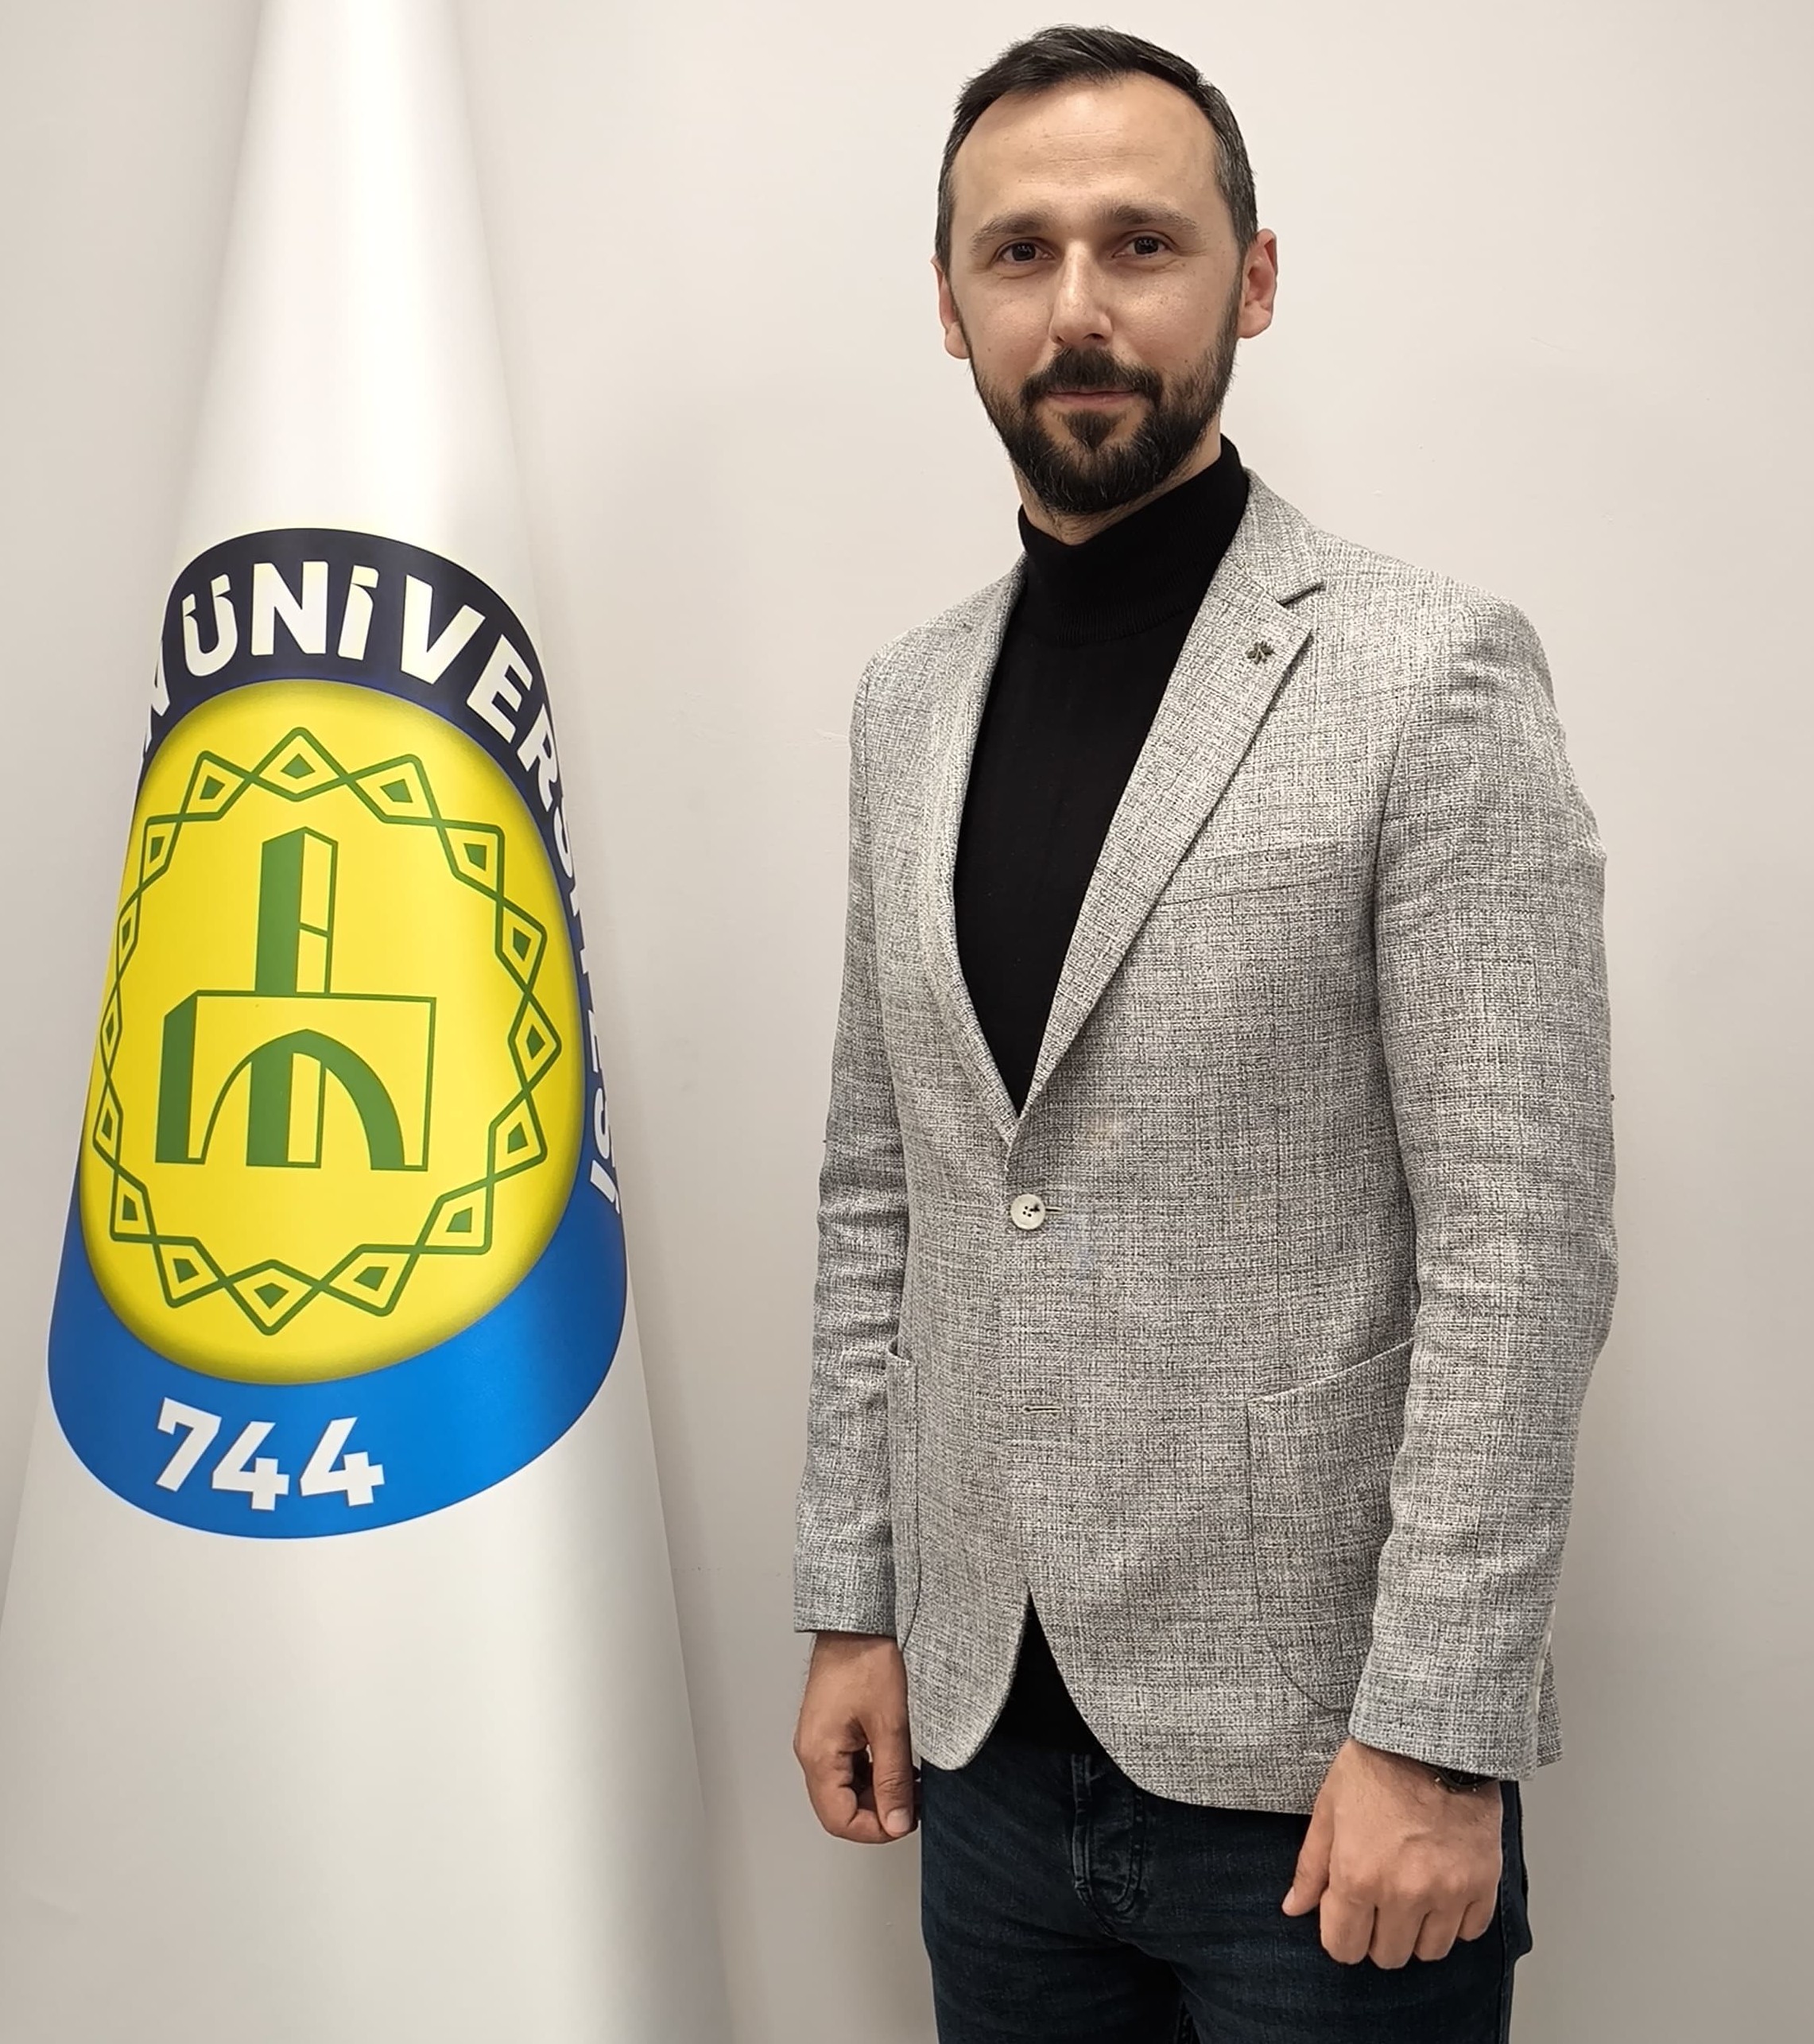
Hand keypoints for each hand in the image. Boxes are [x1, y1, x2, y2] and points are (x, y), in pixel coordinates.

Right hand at [793, 1630, 917, 1842]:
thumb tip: (896, 1823)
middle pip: (839, 1808)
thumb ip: (893, 1779)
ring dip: (877, 1793)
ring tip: (910, 1781)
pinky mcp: (829, 1730)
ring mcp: (818, 1741)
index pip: (840, 1820)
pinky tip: (896, 1763)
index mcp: (819, 1756)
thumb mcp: (890, 1725)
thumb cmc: (866, 1662)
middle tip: (913, 1801)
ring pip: (844, 1789)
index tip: (906, 1820)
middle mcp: (811, 1753)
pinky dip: (872, 1773)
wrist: (855, 1623)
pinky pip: (846, 1768)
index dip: (876, 1830)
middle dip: (878, 1812)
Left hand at [1281, 1738, 1502, 1965]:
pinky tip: (1442, 1889)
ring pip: (1430, 1951)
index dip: (1340, 1936)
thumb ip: (1311, 1866)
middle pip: (1387, 1956)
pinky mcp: (1483, 1884)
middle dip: (1376, 1935)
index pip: (1344, 1948)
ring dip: (1416, 1932)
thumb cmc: (1377, 1765)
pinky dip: (1455, 1920)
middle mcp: (1404, 1894)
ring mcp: (1448, 1892)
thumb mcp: (1328, 1808)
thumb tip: (1294, 1908)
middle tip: (1378, 1901)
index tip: (1345, 1917)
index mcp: (1358, 1876)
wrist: (1434, 1738)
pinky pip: (1469, 1931)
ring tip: (1411, 1895)